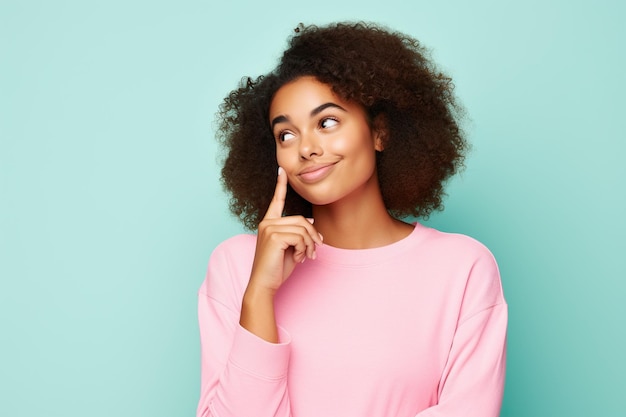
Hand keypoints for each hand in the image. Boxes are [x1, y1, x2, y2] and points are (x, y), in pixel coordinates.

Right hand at [247, 167, 322, 294]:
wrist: (264, 284)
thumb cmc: (276, 269)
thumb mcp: (290, 248)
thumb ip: (298, 234)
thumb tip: (311, 222)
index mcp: (269, 223)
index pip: (276, 201)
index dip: (280, 185)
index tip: (282, 170)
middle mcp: (267, 223)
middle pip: (301, 220)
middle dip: (313, 236)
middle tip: (316, 251)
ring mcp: (269, 228)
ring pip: (303, 229)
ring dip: (310, 245)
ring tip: (307, 256)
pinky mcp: (273, 236)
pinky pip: (300, 237)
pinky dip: (304, 249)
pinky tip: (299, 258)